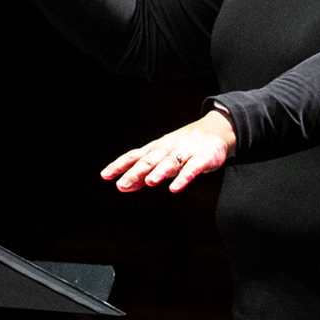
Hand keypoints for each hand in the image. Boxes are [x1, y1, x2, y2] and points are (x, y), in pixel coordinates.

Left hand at [103, 107, 235, 193]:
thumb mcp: (161, 158)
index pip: (134, 156)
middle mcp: (167, 150)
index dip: (119, 165)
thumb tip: (123, 186)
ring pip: (169, 163)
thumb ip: (142, 173)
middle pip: (149, 161)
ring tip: (150, 182)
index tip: (105, 175)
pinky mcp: (202, 158)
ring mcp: (184, 153)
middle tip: (121, 185)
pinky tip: (175, 188)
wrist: (215, 131)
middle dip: (135, 173)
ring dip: (159, 172)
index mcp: (155, 149)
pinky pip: (192, 169)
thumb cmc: (182, 147)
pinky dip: (183, 178)